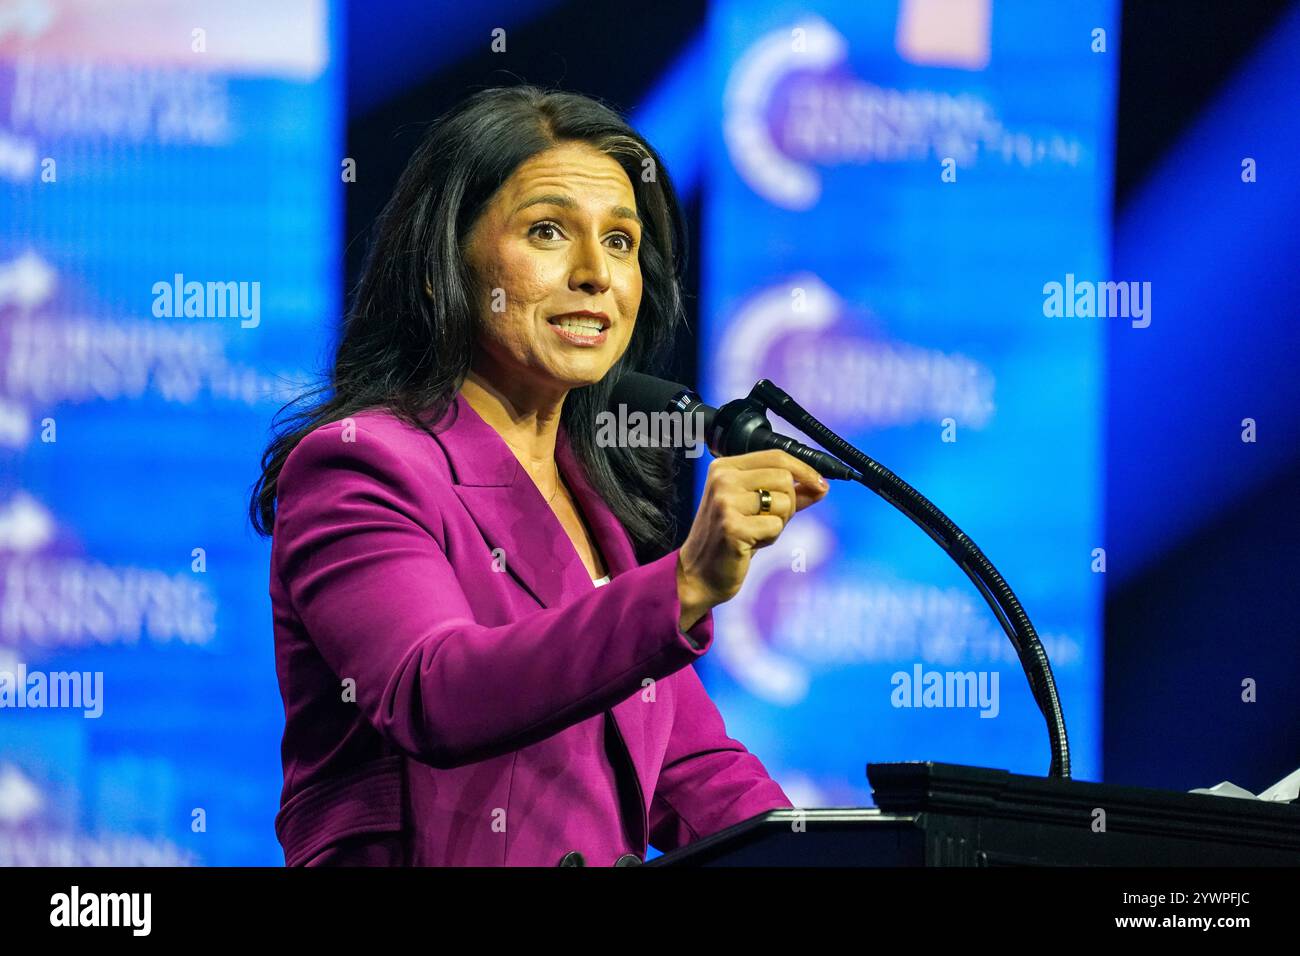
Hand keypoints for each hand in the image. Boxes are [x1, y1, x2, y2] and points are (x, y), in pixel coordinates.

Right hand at [676, 449, 829, 630]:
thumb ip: (788, 494)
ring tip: (756, 533)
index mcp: (725, 468)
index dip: (804, 470)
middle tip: (769, 522)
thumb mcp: (757, 509)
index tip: (821, 485)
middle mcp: (723, 479)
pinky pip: (775, 526)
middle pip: (784, 478)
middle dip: (788, 504)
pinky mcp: (732, 526)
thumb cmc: (728, 539)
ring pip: (783, 502)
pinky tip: (750, 544)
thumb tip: (822, 486)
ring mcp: (725, 502)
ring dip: (779, 523)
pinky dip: (770, 538)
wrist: (699, 574)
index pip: (776, 457)